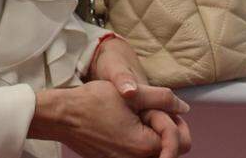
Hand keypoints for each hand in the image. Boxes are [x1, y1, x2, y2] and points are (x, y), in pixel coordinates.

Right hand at [89, 37, 190, 156]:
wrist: (62, 117)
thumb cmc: (91, 103)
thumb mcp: (130, 94)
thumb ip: (163, 99)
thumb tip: (184, 107)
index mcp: (145, 146)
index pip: (179, 136)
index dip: (170, 115)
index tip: (152, 105)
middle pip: (172, 148)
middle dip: (165, 127)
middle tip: (147, 110)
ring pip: (156, 151)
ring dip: (152, 134)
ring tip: (134, 116)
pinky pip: (138, 154)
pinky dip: (139, 141)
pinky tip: (124, 125)